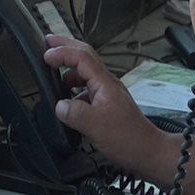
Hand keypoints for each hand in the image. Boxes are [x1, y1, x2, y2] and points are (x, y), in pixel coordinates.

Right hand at [43, 34, 158, 164]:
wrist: (148, 152)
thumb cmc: (130, 139)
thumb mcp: (96, 126)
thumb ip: (74, 113)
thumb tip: (58, 106)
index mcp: (105, 84)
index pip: (82, 57)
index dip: (63, 52)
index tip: (46, 54)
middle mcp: (107, 85)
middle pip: (86, 57)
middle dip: (66, 47)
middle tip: (48, 42)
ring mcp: (108, 94)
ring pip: (86, 73)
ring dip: (68, 69)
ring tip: (53, 71)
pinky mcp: (107, 106)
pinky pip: (87, 90)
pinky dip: (73, 89)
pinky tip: (67, 101)